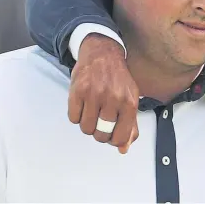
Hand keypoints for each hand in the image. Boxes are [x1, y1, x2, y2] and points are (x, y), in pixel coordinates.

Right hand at [69, 33, 138, 152]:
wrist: (103, 54)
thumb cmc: (118, 80)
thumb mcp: (131, 99)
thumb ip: (130, 125)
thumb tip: (124, 149)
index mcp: (129, 102)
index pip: (120, 137)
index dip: (114, 140)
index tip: (112, 134)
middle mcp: (113, 98)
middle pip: (101, 135)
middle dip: (100, 133)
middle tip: (101, 121)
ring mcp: (94, 94)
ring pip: (86, 129)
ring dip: (88, 125)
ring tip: (93, 111)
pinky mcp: (77, 91)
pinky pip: (73, 118)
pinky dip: (77, 115)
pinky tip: (84, 104)